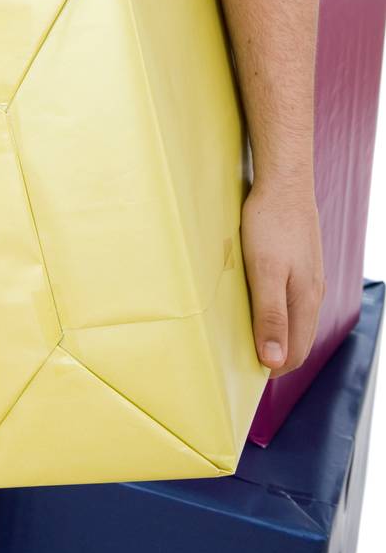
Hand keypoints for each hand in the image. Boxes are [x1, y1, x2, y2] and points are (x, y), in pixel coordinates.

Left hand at [240, 177, 325, 376]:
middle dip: (274, 353)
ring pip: (295, 318)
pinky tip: (257, 300)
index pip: (295, 353)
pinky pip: (292, 298)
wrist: (284, 182)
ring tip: (245, 331)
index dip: (272, 367)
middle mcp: (312, 293)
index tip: (243, 370)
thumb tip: (274, 360)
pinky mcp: (301, 262)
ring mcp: (309, 277)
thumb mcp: (264, 272)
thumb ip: (270, 316)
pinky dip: (276, 309)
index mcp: (306, 302)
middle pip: (297, 339)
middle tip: (240, 355)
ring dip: (274, 331)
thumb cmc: (271, 224)